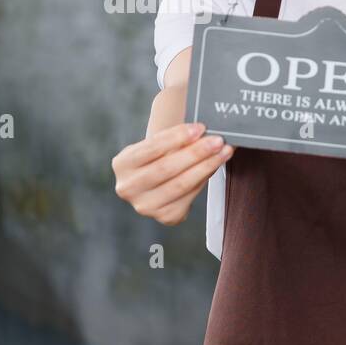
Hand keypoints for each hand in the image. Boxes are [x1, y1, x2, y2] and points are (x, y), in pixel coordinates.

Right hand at [112, 122, 234, 225]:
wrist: (157, 181)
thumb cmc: (159, 156)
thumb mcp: (158, 144)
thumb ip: (175, 137)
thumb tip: (203, 130)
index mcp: (122, 164)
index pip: (152, 147)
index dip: (177, 137)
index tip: (200, 128)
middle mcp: (128, 188)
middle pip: (166, 168)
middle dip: (195, 153)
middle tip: (217, 140)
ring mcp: (145, 206)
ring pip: (180, 184)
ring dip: (206, 166)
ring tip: (223, 151)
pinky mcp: (165, 217)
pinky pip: (189, 196)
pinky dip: (204, 179)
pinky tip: (215, 166)